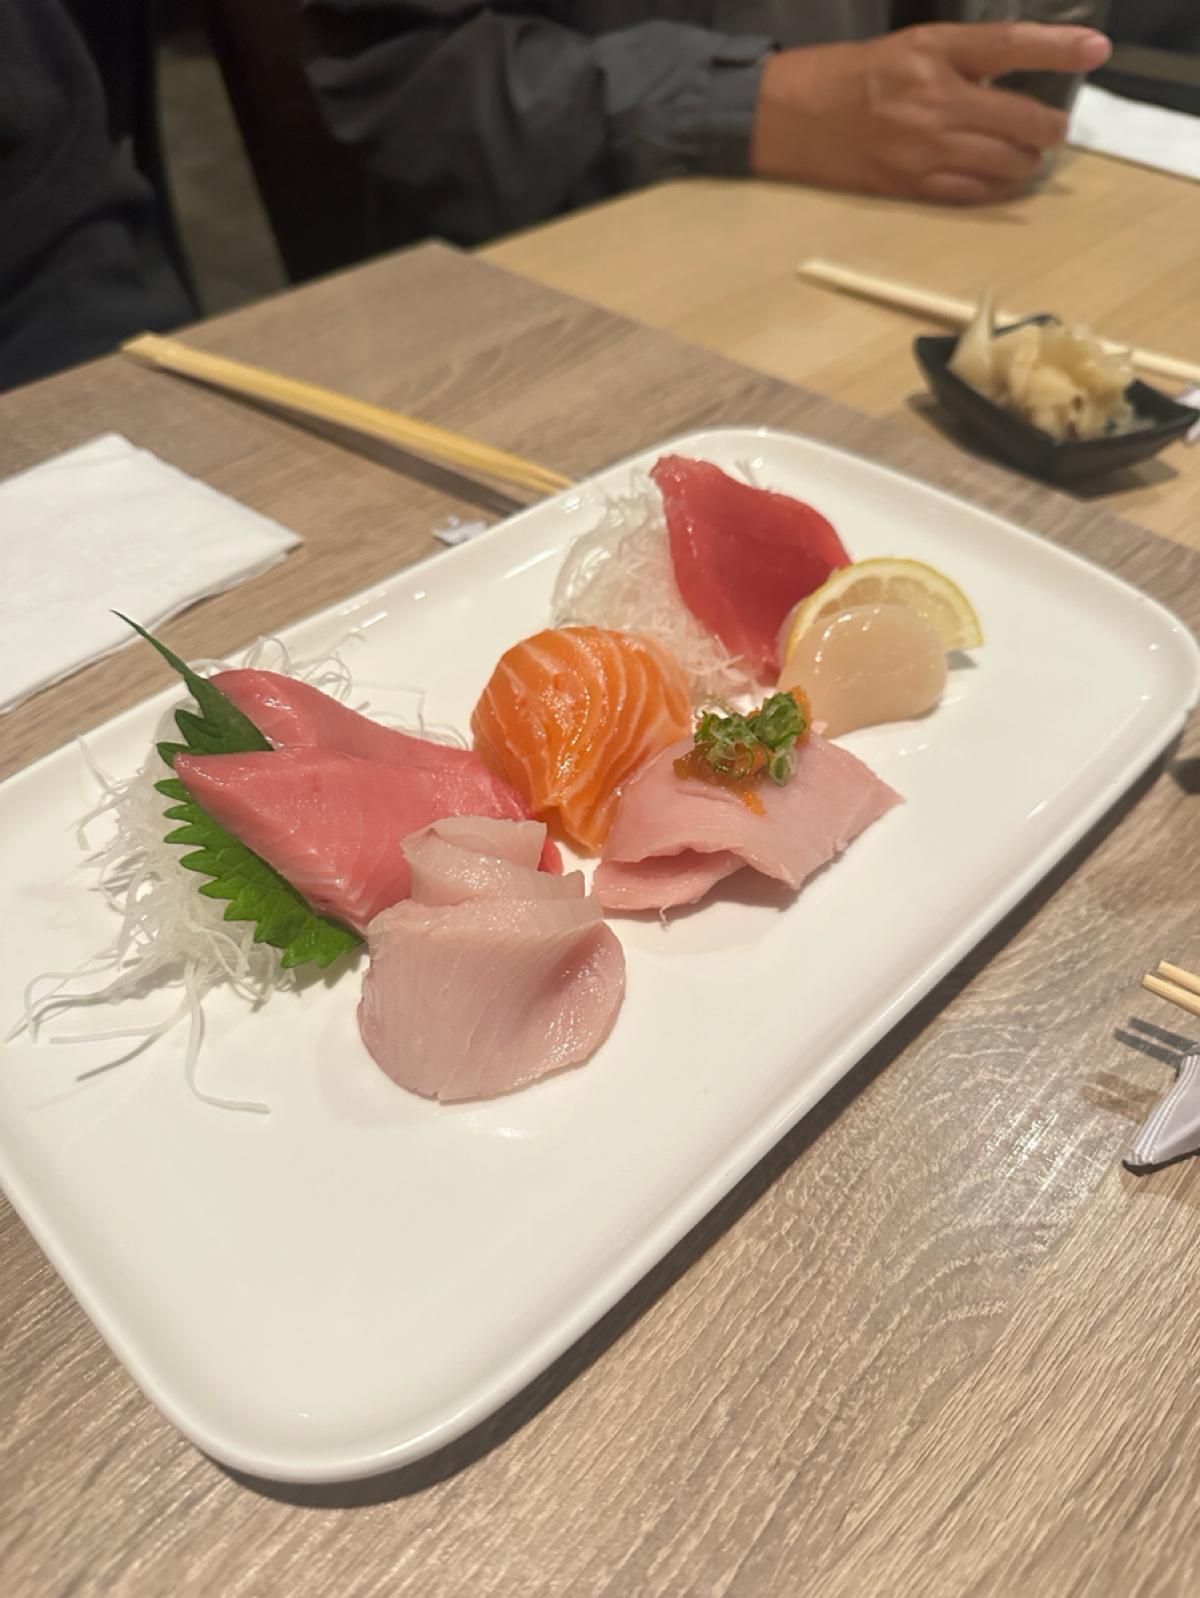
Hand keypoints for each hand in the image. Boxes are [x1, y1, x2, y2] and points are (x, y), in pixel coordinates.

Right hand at [750, 22, 1111, 204]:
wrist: (789, 118)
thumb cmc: (848, 77)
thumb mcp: (909, 47)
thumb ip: (960, 59)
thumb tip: (1011, 77)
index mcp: (933, 54)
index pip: (1012, 47)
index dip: (1060, 48)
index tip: (1098, 49)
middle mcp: (935, 103)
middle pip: (1020, 119)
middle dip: (1046, 128)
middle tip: (1051, 129)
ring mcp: (924, 150)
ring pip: (1004, 163)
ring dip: (1024, 162)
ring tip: (1024, 157)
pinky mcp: (911, 186)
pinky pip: (973, 193)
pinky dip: (995, 187)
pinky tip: (999, 180)